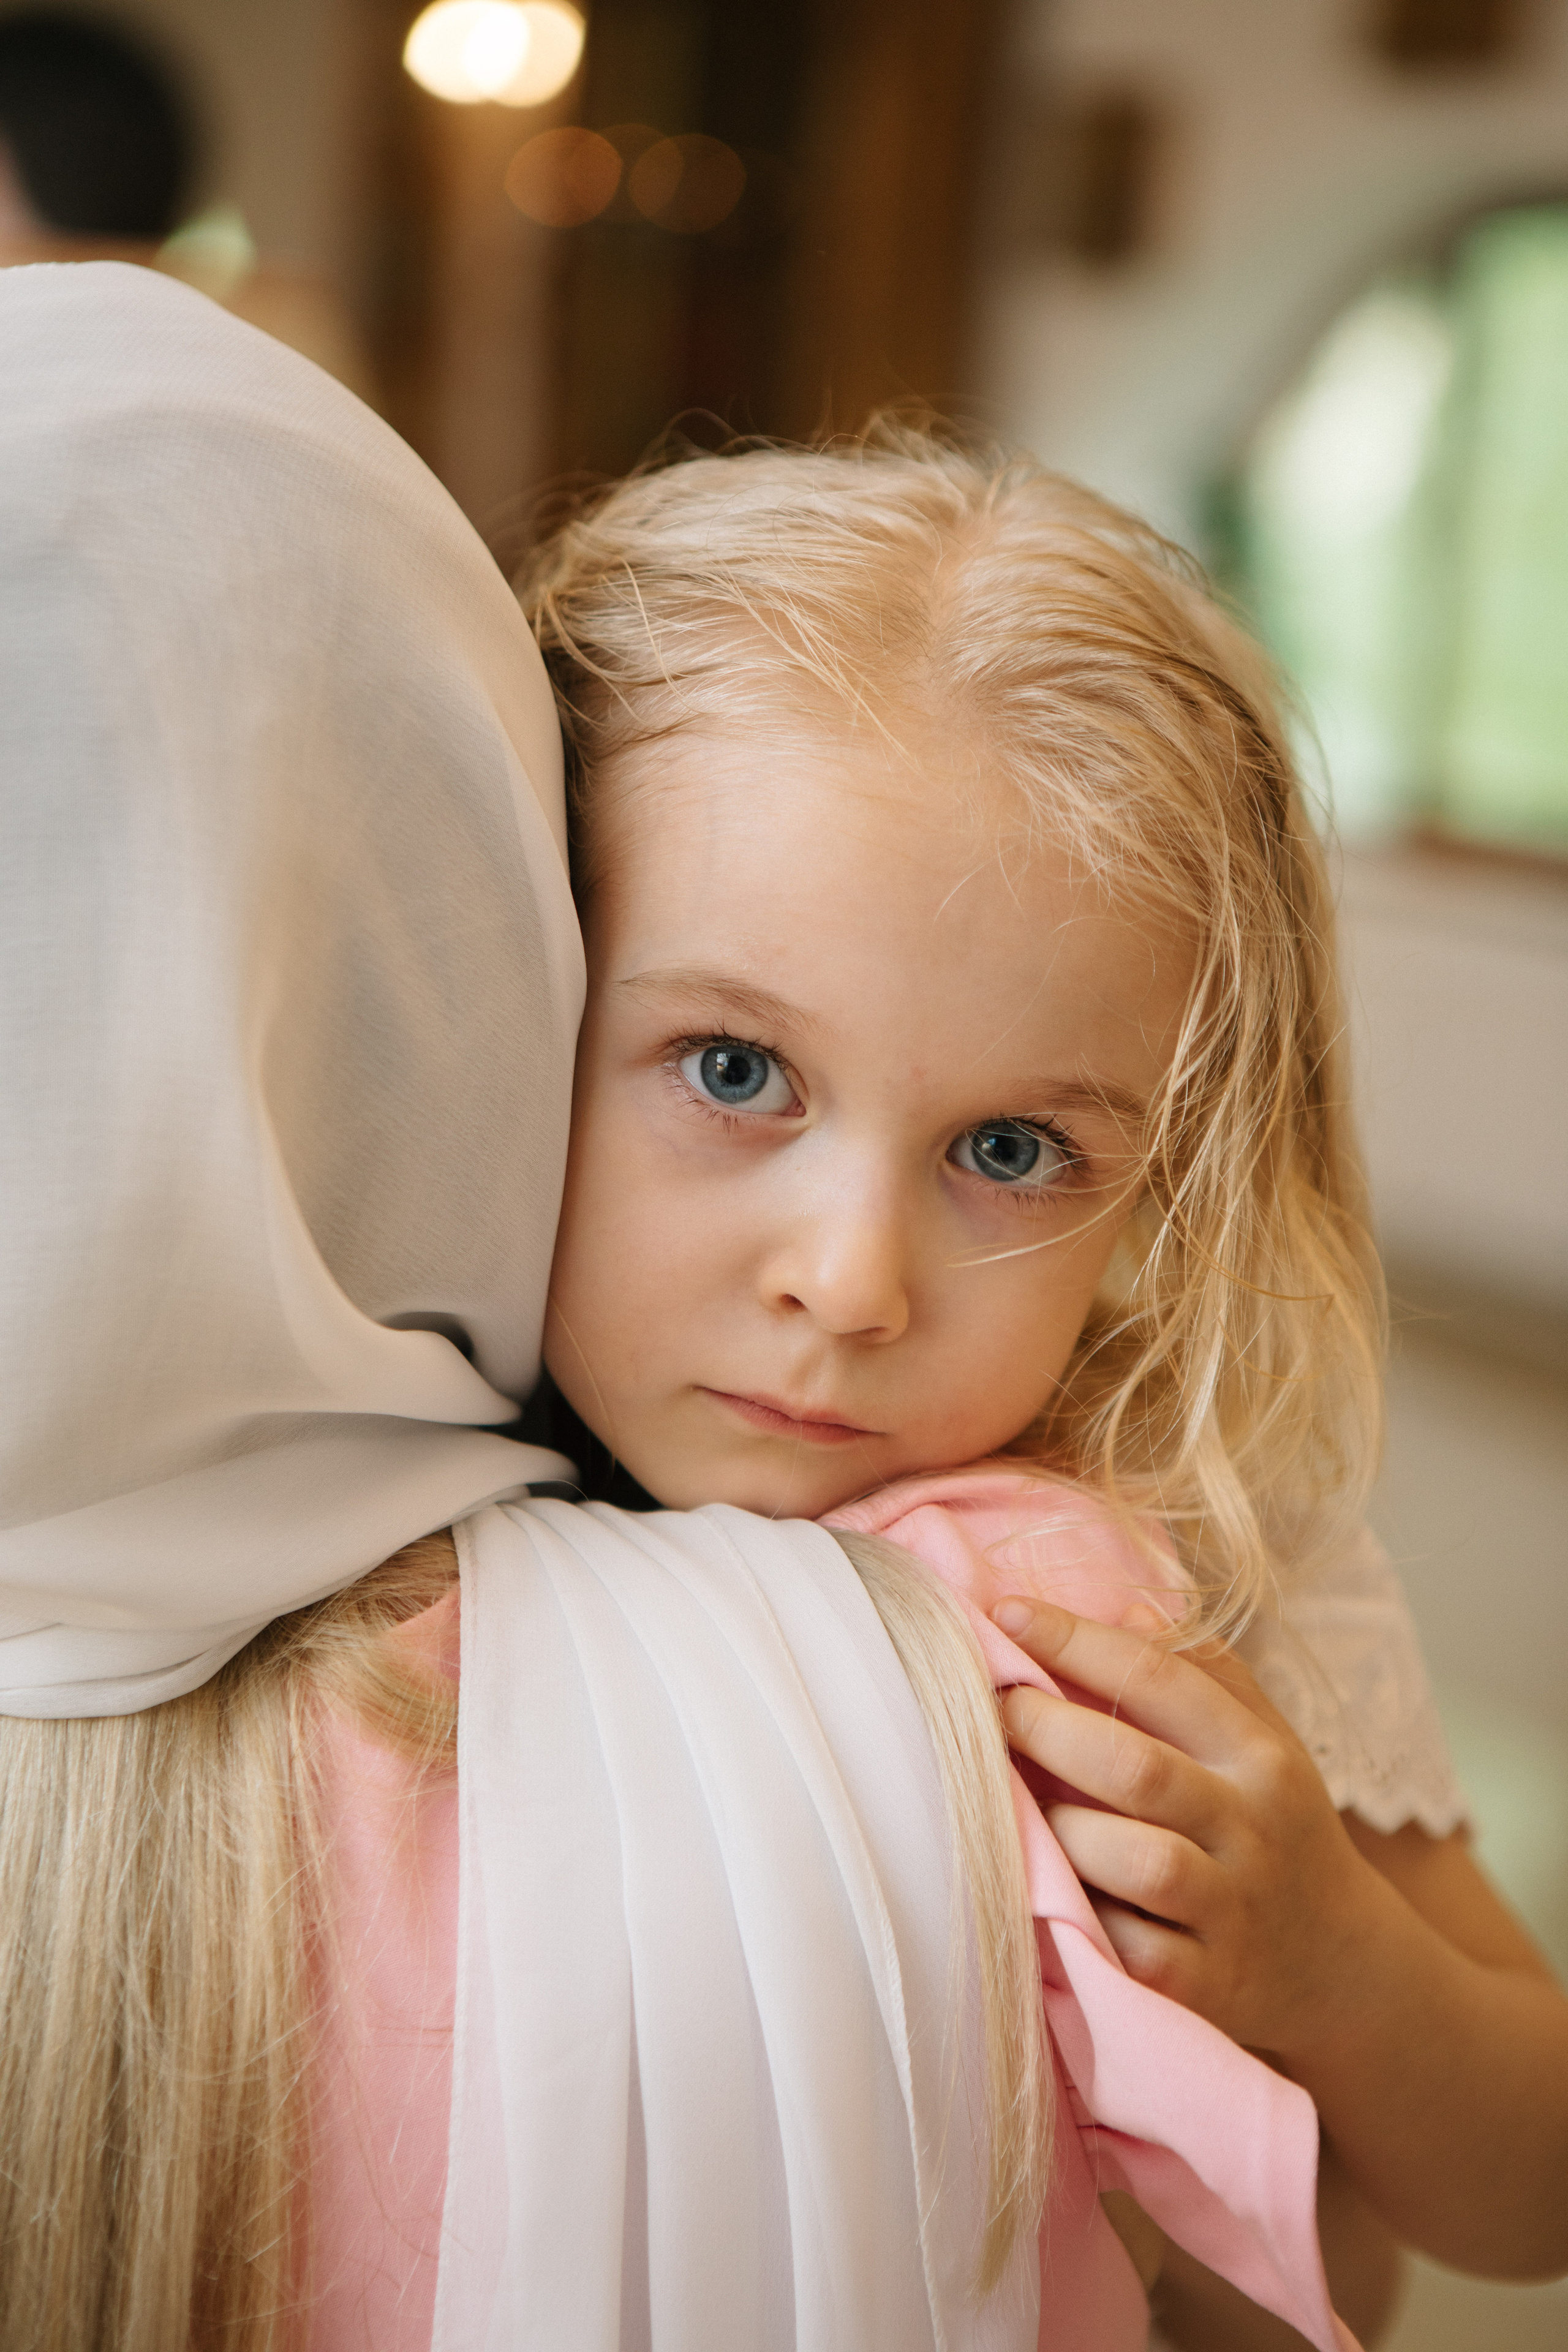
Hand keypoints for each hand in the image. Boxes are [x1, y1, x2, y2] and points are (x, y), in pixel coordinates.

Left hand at [992, 1595, 1384, 2061]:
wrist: (1341, 1965)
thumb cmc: (1274, 1828)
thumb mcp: (1265, 1742)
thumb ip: (1203, 1671)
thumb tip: (1124, 1606)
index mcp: (1260, 1755)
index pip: (1161, 1677)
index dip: (1076, 1640)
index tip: (1007, 1614)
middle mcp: (1250, 1828)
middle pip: (1135, 1768)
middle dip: (1047, 1728)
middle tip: (990, 1705)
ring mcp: (1230, 1912)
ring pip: (1133, 1860)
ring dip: (1061, 1829)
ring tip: (1020, 1805)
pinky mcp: (1202, 1988)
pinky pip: (1128, 1949)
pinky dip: (1081, 1919)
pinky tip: (1048, 1888)